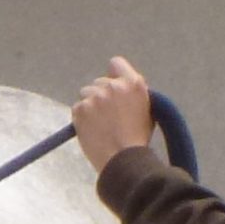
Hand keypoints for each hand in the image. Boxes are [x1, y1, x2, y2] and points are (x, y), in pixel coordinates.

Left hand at [72, 56, 153, 172]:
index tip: (113, 88)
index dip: (113, 75)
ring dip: (90, 106)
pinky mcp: (81, 108)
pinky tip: (92, 130)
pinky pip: (77, 108)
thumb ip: (133, 94)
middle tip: (108, 117)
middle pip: (99, 82)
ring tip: (100, 126)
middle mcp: (114, 86)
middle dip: (101, 95)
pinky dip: (81, 118)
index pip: (116, 63)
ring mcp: (95, 96)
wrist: (122, 160)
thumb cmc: (137, 141)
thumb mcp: (146, 111)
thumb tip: (122, 88)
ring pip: (86, 94)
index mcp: (134, 84)